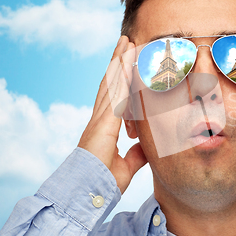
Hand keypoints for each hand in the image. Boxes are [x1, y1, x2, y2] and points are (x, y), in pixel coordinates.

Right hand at [78, 36, 147, 193]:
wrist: (88, 194)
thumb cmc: (102, 183)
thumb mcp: (128, 165)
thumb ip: (137, 154)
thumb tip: (148, 146)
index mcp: (105, 126)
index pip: (115, 95)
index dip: (121, 76)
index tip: (129, 60)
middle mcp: (100, 118)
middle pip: (111, 82)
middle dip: (119, 61)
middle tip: (127, 41)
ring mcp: (100, 119)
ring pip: (111, 82)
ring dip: (119, 61)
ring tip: (127, 41)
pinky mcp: (102, 123)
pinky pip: (113, 93)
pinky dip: (120, 75)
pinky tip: (125, 60)